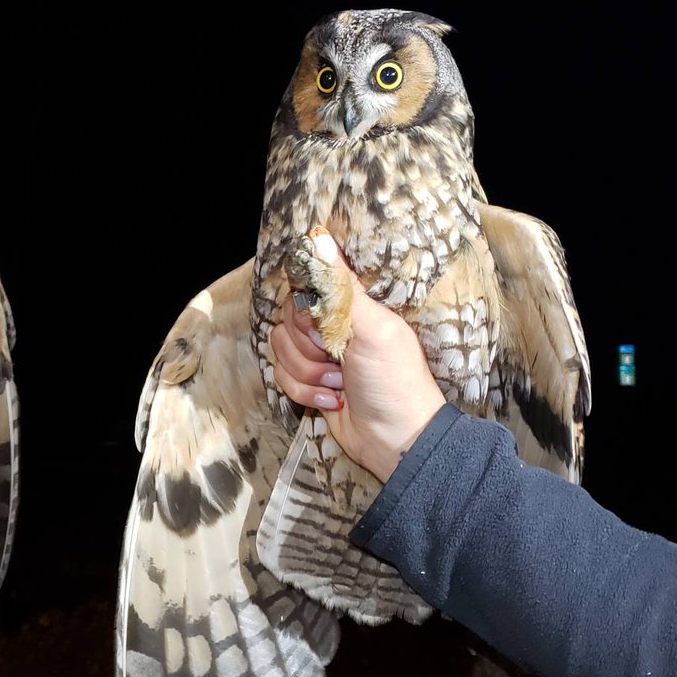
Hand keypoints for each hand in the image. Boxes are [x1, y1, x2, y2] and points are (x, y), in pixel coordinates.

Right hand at [268, 232, 444, 480]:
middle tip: (340, 361)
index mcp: (352, 305)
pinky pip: (280, 376)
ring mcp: (318, 354)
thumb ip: (342, 286)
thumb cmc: (393, 381)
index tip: (324, 326)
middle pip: (288, 319)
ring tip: (340, 386)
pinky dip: (305, 393)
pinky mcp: (307, 382)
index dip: (308, 309)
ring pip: (280, 349)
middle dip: (310, 347)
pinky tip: (333, 402)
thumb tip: (318, 237)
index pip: (306, 286)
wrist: (396, 439)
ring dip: (308, 374)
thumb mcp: (373, 328)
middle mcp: (332, 324)